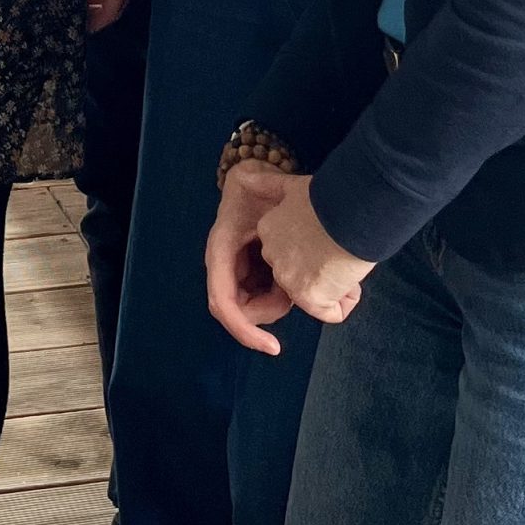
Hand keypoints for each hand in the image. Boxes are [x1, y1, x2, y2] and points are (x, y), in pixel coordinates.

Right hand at [207, 160, 297, 351]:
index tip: (273, 346)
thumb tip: (247, 178)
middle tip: (300, 294)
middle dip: (273, 309)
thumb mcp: (257, 181)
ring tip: (302, 276)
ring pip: (258, 307)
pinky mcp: (254, 275)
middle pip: (244, 311)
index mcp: (222, 250)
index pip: (223, 302)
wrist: (256, 185)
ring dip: (281, 300)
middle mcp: (226, 267)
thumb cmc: (255, 185)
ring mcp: (241, 273)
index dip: (245, 329)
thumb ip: (254, 180)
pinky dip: (285, 294)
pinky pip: (267, 296)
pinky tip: (299, 276)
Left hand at [255, 174, 375, 324]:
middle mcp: (273, 256)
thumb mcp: (293, 185)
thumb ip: (267, 183)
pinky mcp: (309, 297)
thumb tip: (244, 175)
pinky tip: (352, 281)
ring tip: (348, 263)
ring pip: (316, 295)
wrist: (352, 212)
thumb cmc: (332, 197)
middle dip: (322, 272)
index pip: (289, 251)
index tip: (330, 236)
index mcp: (269, 230)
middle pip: (300, 275)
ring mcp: (289, 279)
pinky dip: (345, 301)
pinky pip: (331, 312)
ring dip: (335, 286)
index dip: (314, 249)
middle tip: (341, 252)